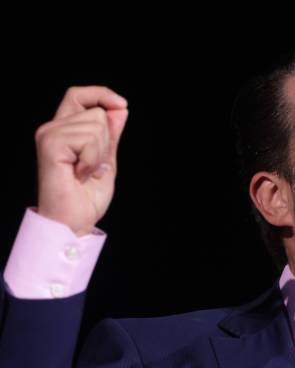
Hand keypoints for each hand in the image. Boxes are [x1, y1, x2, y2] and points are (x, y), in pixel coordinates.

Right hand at [35, 86, 128, 235]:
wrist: (74, 222)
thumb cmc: (86, 198)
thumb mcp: (106, 160)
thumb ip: (111, 135)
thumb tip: (120, 109)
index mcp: (64, 131)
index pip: (78, 95)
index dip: (101, 94)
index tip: (121, 105)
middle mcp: (52, 129)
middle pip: (96, 111)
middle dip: (107, 140)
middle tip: (93, 166)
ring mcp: (49, 135)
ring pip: (96, 124)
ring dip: (100, 153)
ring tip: (85, 173)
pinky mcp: (50, 144)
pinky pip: (89, 138)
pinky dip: (93, 158)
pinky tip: (80, 175)